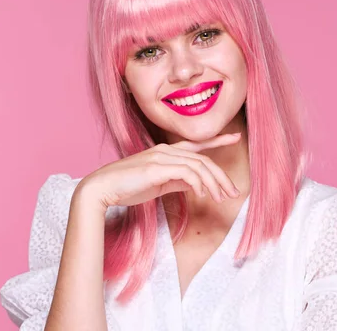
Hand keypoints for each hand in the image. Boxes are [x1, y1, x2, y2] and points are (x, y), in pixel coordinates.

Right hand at [76, 133, 242, 208]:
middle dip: (221, 176)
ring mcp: (160, 157)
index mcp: (164, 152)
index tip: (235, 137)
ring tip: (222, 198)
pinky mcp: (156, 167)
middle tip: (234, 192)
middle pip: (202, 159)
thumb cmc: (126, 188)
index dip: (217, 140)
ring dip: (213, 183)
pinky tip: (202, 195)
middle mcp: (165, 151)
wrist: (102, 189)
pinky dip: (198, 184)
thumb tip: (195, 184)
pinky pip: (187, 172)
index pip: (196, 145)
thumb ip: (176, 181)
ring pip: (198, 165)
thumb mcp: (157, 184)